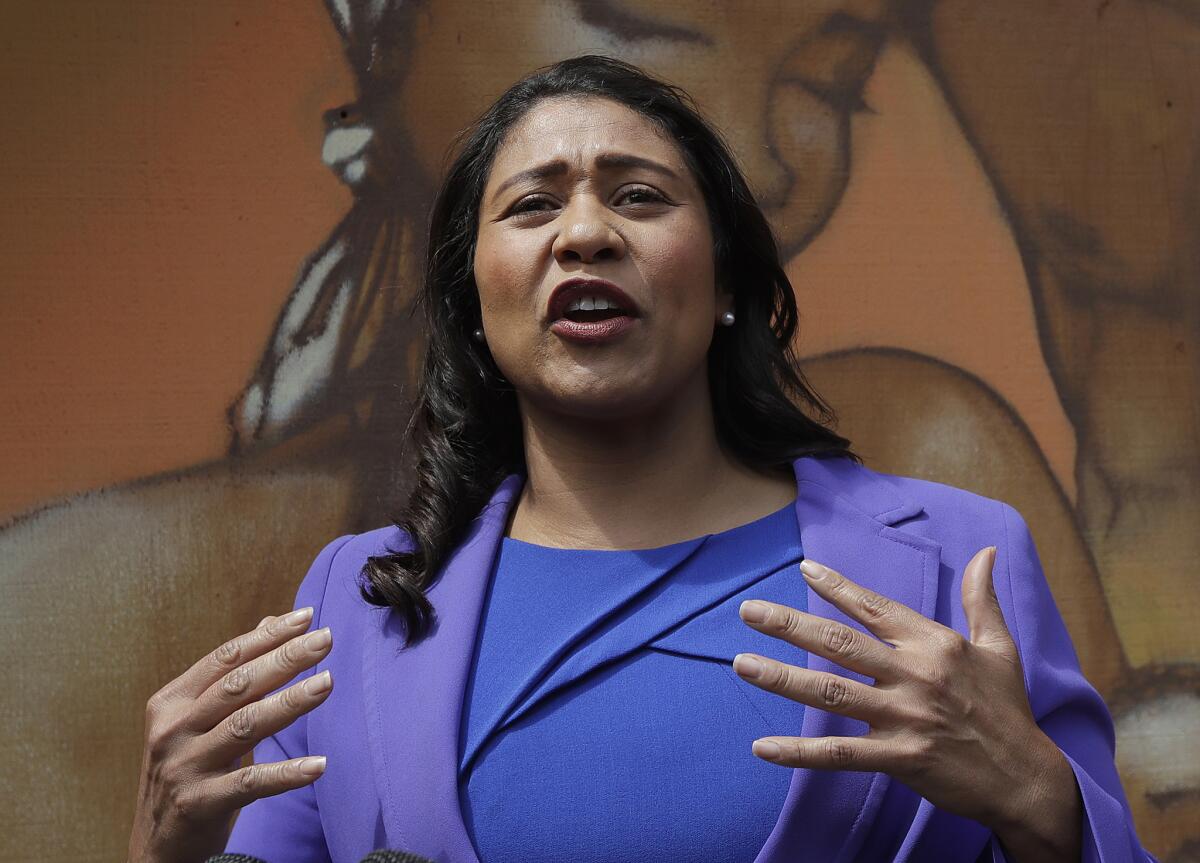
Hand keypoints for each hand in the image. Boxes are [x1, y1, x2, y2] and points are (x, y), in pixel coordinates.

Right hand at [127, 609, 332, 862]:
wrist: (156, 845)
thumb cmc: (189, 771)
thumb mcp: (201, 719)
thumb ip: (235, 674)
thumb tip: (272, 621)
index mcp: (171, 702)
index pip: (226, 658)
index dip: (267, 636)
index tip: (307, 617)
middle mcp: (172, 730)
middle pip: (237, 685)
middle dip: (285, 659)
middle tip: (326, 640)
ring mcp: (183, 767)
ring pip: (246, 725)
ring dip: (291, 702)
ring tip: (328, 682)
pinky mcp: (198, 803)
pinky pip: (251, 783)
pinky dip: (287, 774)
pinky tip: (319, 764)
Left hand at [733, 548, 1080, 860]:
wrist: (1027, 778)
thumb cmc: (1008, 709)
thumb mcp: (999, 647)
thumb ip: (981, 599)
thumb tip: (987, 552)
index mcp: (934, 643)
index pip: (874, 608)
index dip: (837, 587)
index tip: (804, 570)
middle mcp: (916, 675)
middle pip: (840, 644)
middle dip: (789, 625)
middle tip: (748, 612)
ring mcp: (906, 718)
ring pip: (831, 693)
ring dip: (781, 679)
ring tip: (742, 665)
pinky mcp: (901, 759)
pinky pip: (840, 753)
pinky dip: (799, 753)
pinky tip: (763, 748)